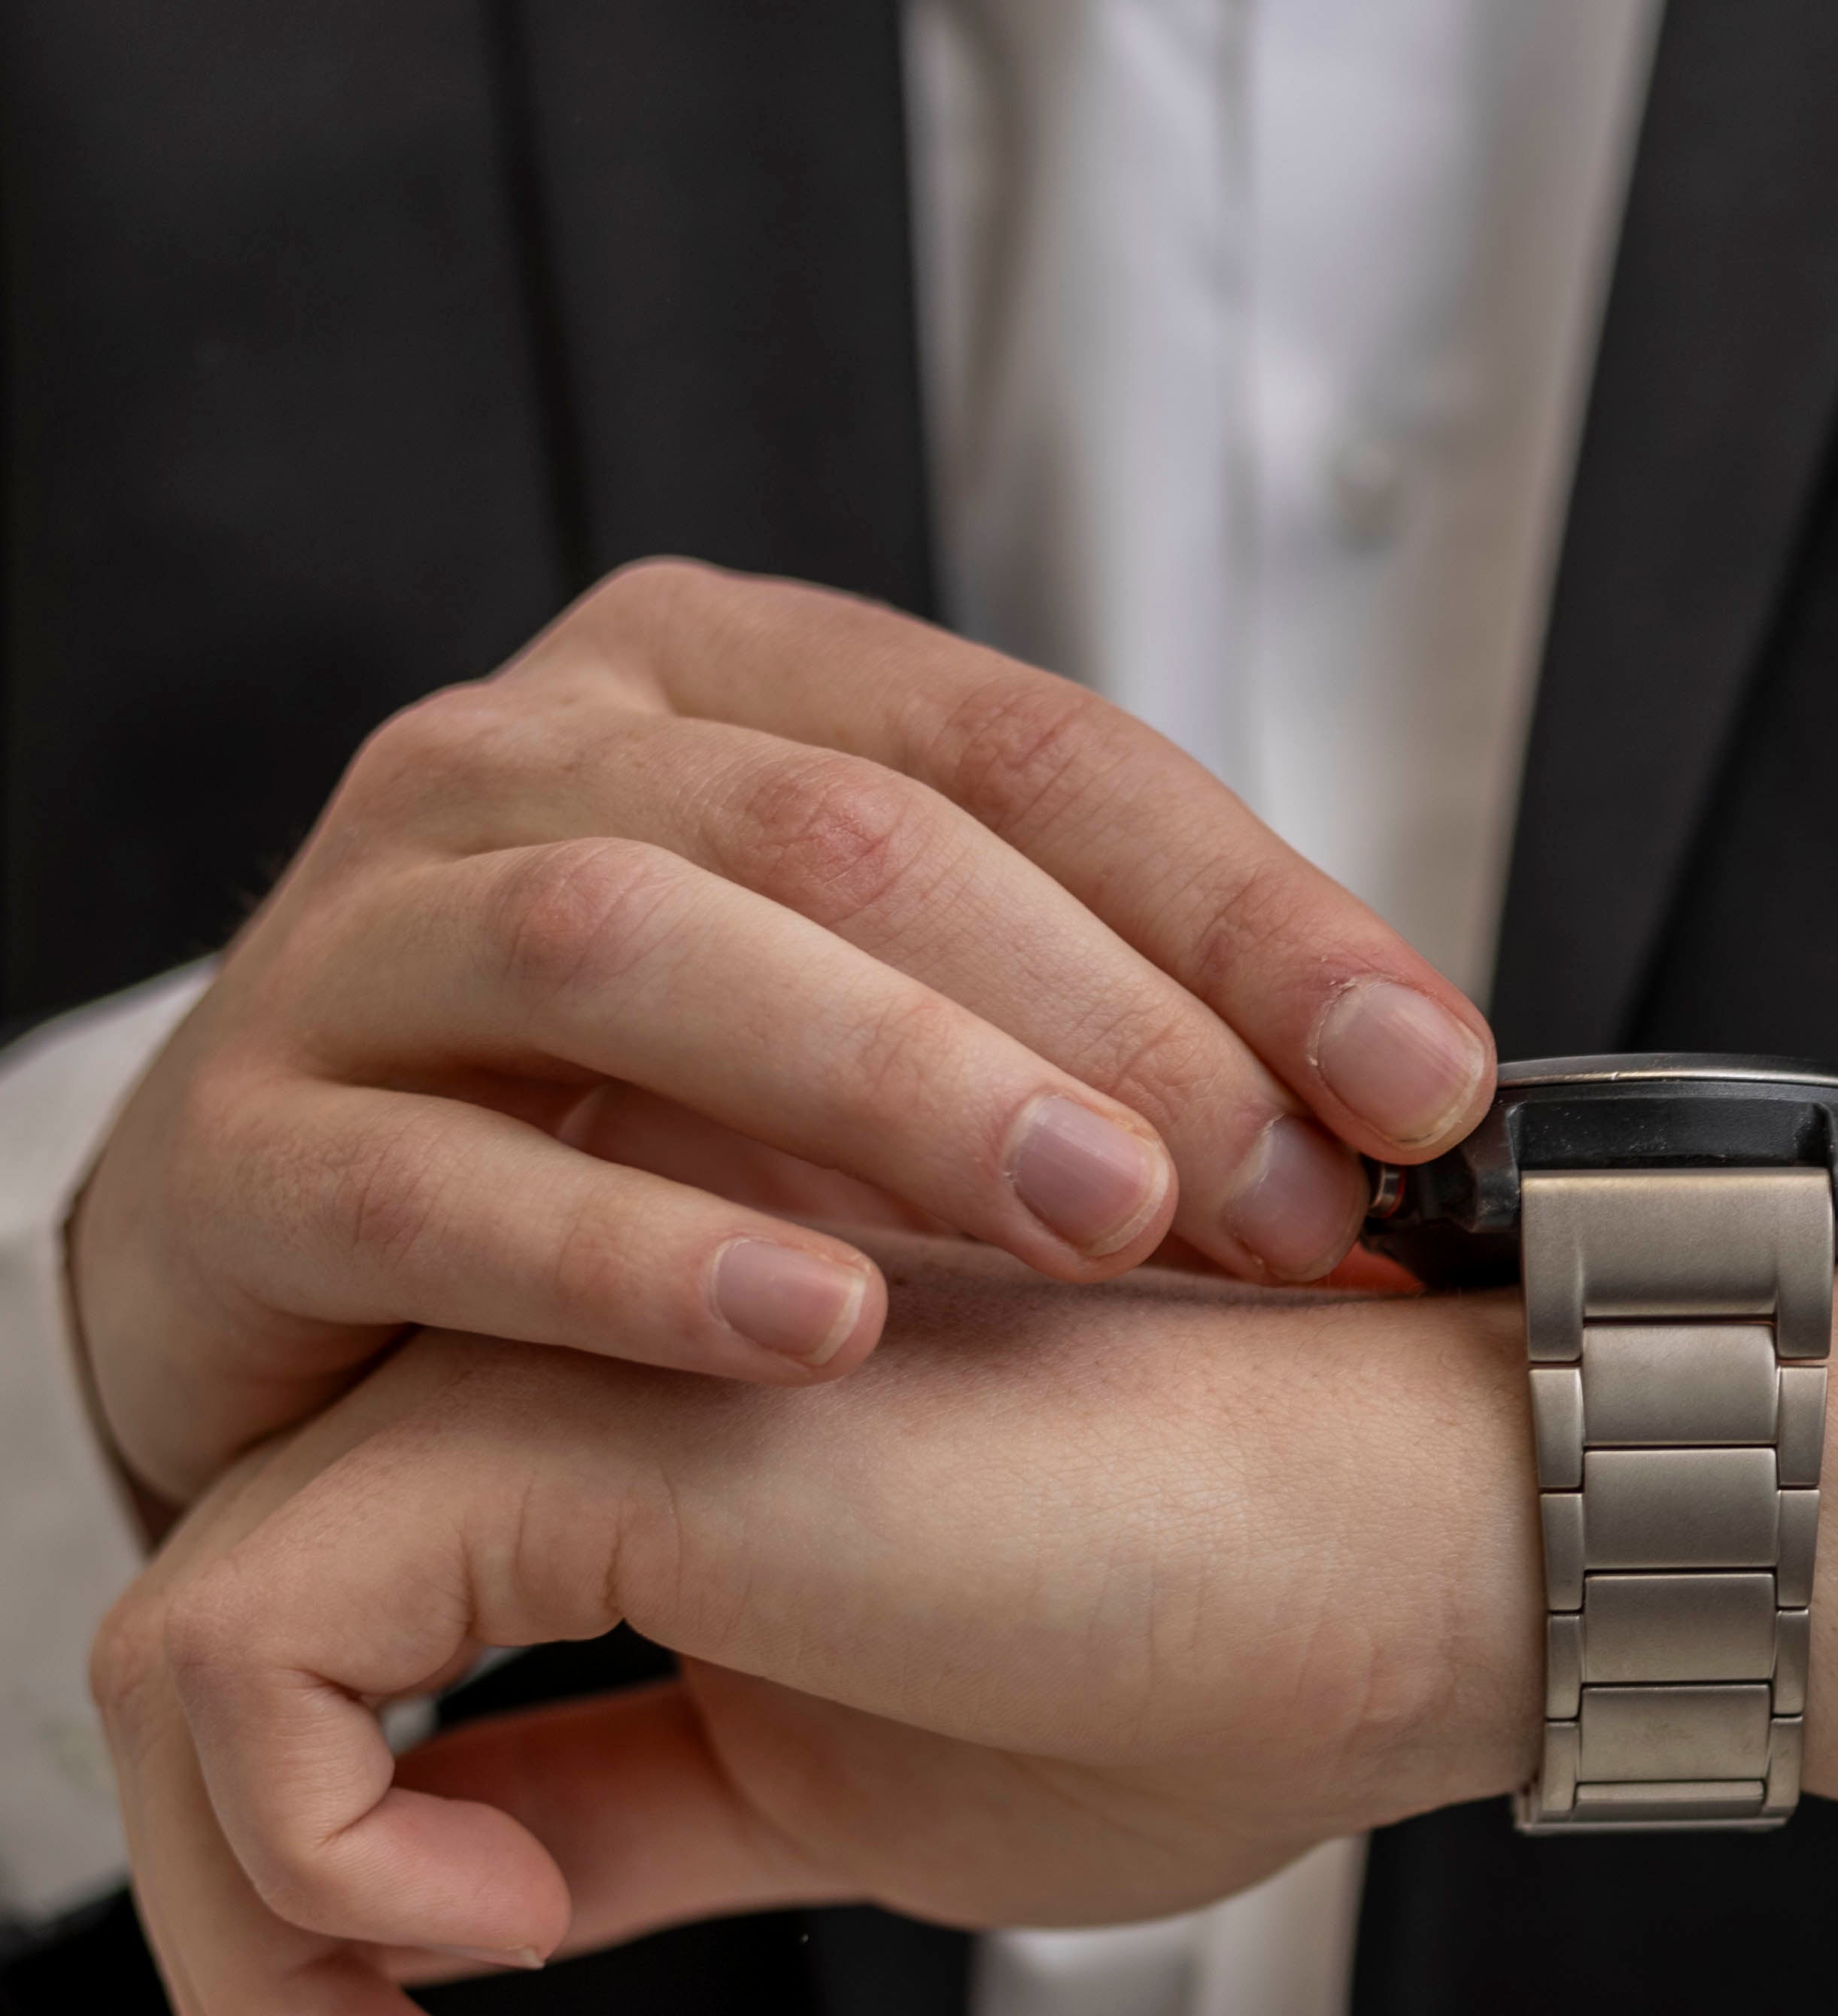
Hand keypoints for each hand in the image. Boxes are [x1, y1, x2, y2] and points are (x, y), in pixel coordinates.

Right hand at [70, 558, 1495, 1510]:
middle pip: (847, 828)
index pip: (1030, 748)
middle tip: (1279, 1193)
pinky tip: (811, 1325)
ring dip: (888, 1082)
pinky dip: (634, 1253)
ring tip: (1090, 1223)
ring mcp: (361, 939)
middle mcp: (529, 765)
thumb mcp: (889, 1035)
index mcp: (721, 690)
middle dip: (1098, 1014)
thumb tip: (1404, 1109)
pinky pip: (437, 1182)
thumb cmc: (641, 1139)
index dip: (1250, 914)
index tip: (1421, 1080)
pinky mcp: (238, 1155)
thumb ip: (1107, 1027)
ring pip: (631, 941)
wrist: (315, 1283)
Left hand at [93, 1257, 1837, 2015]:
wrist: (1443, 1542)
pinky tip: (486, 1935)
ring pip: (198, 1652)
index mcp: (644, 1465)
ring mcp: (584, 1379)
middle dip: (248, 1966)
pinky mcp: (601, 1419)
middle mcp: (584, 1382)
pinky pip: (252, 1644)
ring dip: (253, 1943)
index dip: (311, 1929)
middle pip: (236, 1664)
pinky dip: (302, 1848)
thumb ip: (625, 1809)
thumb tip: (440, 1889)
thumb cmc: (1238, 1639)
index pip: (341, 1677)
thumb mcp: (857, 1797)